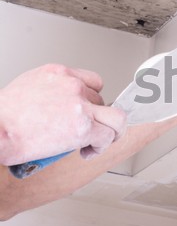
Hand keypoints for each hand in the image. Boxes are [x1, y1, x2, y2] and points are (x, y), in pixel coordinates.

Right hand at [0, 65, 126, 164]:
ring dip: (109, 132)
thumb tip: (62, 107)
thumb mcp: (28, 88)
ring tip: (97, 142)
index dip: (93, 101)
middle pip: (102, 102)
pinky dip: (100, 147)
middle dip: (97, 119)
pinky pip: (107, 136)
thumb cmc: (3, 117)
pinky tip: (87, 152)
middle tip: (87, 133)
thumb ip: (52, 91)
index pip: (94, 82)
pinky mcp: (83, 127)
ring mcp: (80, 105)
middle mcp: (72, 85)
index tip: (87, 113)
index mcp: (58, 73)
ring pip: (116, 118)